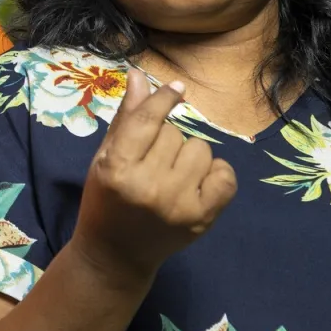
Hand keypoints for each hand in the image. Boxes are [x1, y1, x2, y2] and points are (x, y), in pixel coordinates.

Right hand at [74, 73, 236, 283]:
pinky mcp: (202, 218)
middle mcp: (149, 185)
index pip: (147, 120)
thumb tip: (139, 76)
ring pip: (201, 150)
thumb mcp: (106, 158)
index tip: (176, 88)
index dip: (164, 99)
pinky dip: (216, 173)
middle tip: (152, 161)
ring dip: (189, 156)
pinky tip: (197, 183)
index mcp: (118, 168)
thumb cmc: (105, 200)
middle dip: (166, 140)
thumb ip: (127, 118)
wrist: (116, 254)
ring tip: (172, 174)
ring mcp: (179, 204)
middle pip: (175, 134)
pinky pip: (225, 175)